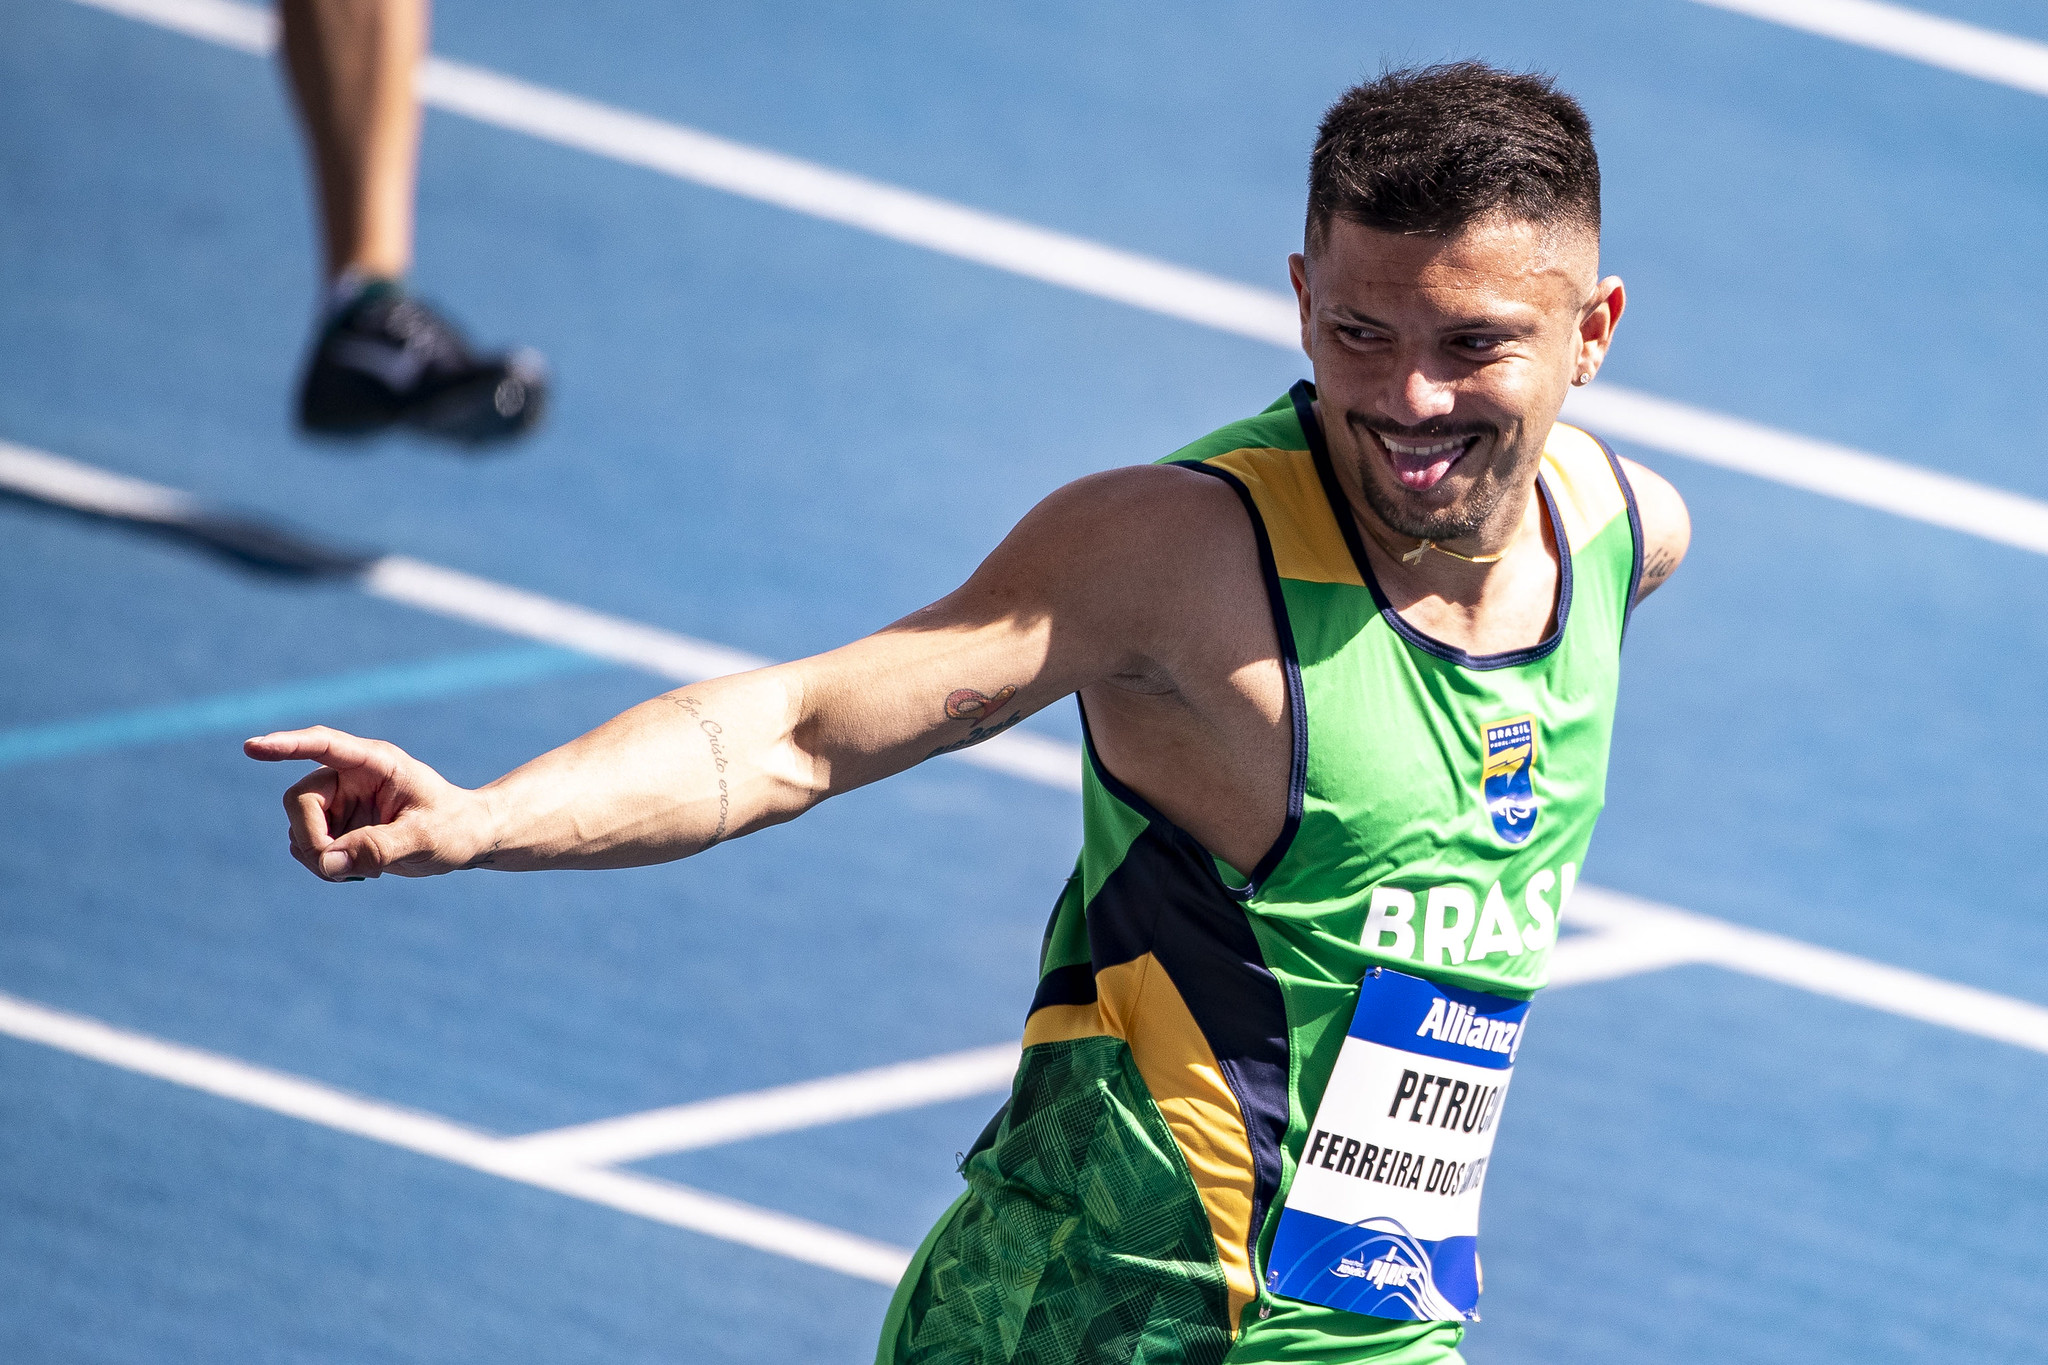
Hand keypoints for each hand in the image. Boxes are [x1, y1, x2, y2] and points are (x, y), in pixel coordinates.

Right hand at [244, 727, 491, 880]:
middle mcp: (350, 777)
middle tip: (343, 868)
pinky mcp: (337, 827)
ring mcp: (340, 802)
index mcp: (375, 762)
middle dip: (313, 840)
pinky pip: (308, 849)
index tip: (252, 748)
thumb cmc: (454, 828)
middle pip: (299, 801)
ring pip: (298, 830)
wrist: (466, 839)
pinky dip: (326, 868)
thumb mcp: (425, 839)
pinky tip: (361, 872)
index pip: (324, 745)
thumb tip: (328, 862)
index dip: (286, 745)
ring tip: (369, 870)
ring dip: (322, 859)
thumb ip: (379, 847)